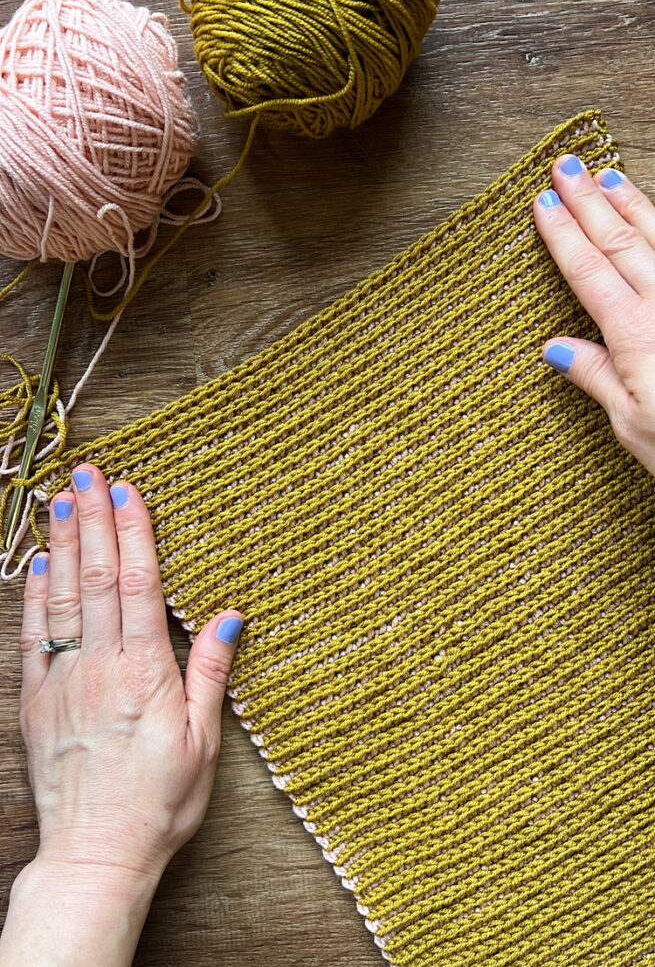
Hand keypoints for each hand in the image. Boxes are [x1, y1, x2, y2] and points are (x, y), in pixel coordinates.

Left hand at [1, 463, 243, 965]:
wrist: (95, 854)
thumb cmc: (158, 805)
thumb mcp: (202, 744)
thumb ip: (210, 675)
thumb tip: (228, 618)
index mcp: (146, 673)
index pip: (139, 585)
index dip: (134, 533)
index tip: (129, 491)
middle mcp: (101, 666)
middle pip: (97, 578)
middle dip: (94, 519)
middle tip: (89, 473)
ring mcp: (64, 681)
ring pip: (63, 597)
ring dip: (63, 543)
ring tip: (61, 499)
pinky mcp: (38, 701)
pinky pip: (35, 636)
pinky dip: (35, 595)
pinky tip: (38, 563)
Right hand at [534, 155, 654, 476]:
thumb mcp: (635, 427)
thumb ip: (599, 379)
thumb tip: (556, 349)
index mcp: (637, 336)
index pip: (589, 271)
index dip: (562, 234)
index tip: (542, 203)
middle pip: (623, 242)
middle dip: (590, 202)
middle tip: (567, 167)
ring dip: (634, 205)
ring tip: (610, 177)